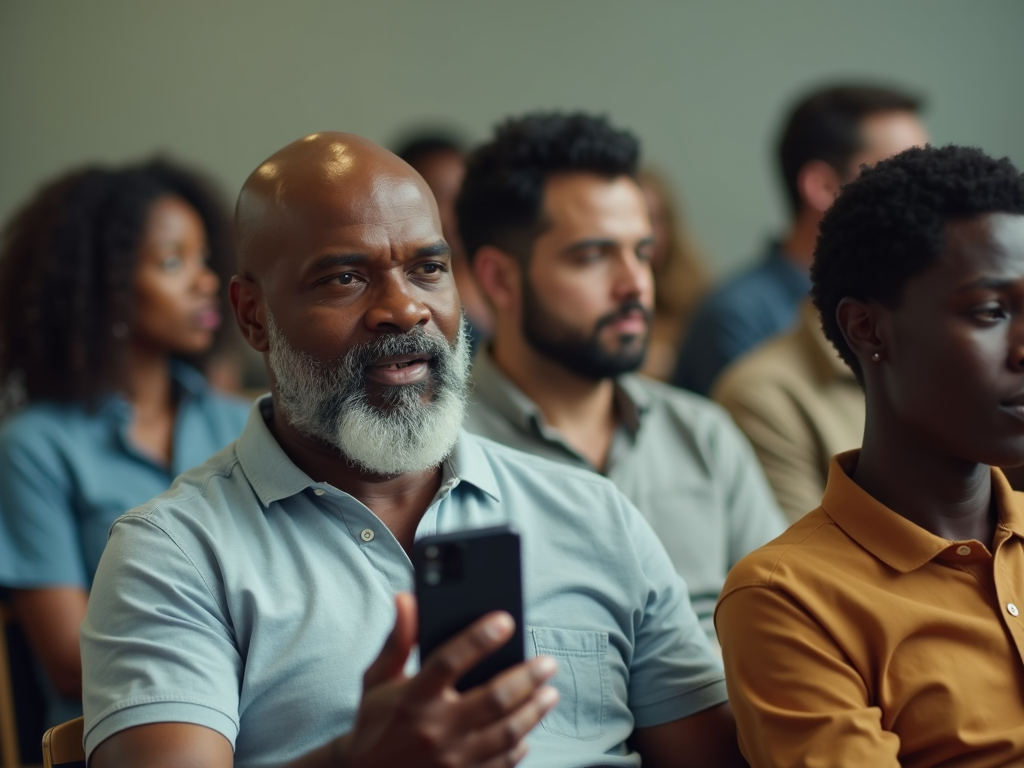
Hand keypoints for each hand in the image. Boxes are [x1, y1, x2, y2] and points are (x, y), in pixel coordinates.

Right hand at [335, 593, 557, 767]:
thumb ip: (397, 639)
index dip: (479, 639)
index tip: (505, 620)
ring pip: (506, 732)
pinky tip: (528, 729)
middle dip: (528, 677)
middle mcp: (434, 729)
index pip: (449, 661)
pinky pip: (502, 763)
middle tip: (547, 663)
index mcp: (413, 698)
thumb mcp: (378, 679)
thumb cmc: (375, 722)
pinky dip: (520, 745)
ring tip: (550, 693)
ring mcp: (451, 759)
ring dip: (534, 710)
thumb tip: (407, 598)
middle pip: (493, 698)